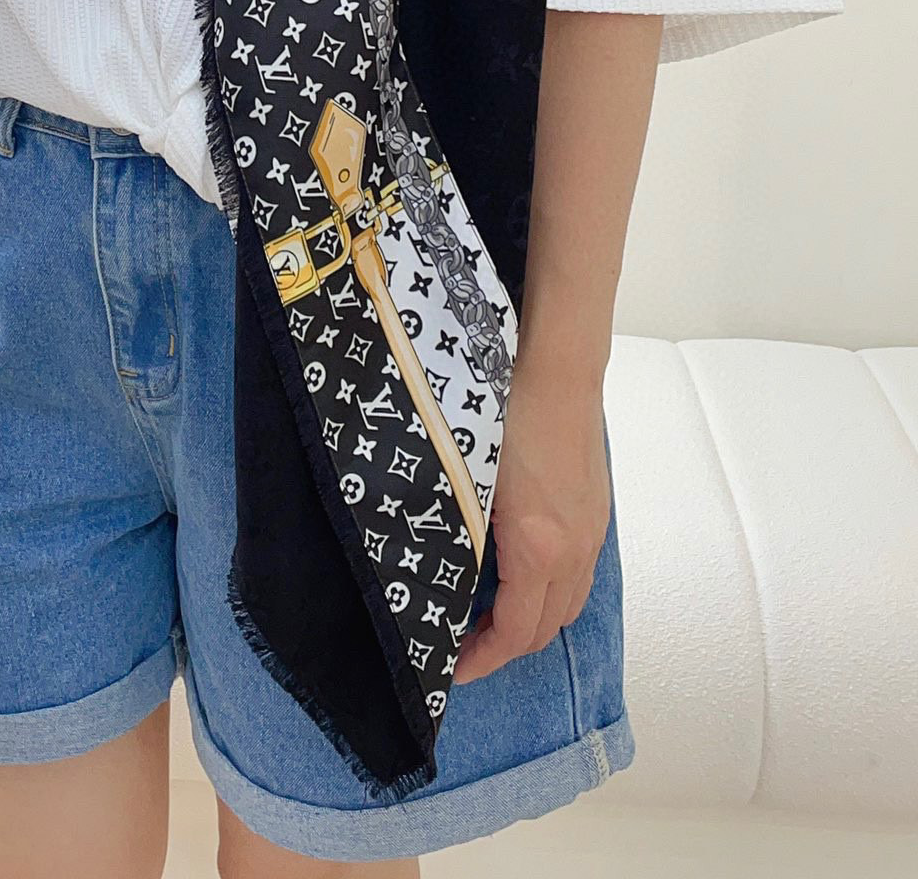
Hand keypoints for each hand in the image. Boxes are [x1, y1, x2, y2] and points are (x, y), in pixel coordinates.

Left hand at [452, 359, 610, 684]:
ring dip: (531, 622)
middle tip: (464, 644)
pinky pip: (579, 575)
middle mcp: (574, 550)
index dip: (483, 659)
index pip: (516, 633)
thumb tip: (444, 575)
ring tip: (490, 616)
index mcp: (539, 548)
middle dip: (506, 647)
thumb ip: (465, 535)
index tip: (455, 668)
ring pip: (567, 605)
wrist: (558, 371)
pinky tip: (522, 575)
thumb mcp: (472, 481)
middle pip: (545, 629)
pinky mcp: (596, 515)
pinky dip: (551, 593)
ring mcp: (592, 534)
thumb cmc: (509, 412)